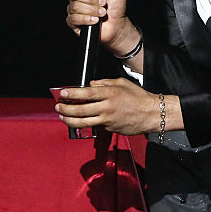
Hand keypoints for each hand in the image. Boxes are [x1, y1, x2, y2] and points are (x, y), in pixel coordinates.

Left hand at [55, 78, 172, 136]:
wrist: (152, 114)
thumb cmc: (139, 97)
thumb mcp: (122, 83)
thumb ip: (104, 83)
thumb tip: (90, 85)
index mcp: (110, 93)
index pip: (86, 93)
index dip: (72, 94)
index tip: (63, 93)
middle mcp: (107, 107)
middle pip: (81, 110)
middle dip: (66, 109)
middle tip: (59, 107)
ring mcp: (108, 120)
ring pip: (84, 122)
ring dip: (70, 120)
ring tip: (62, 117)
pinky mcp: (110, 129)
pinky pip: (95, 126)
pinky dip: (86, 124)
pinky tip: (80, 121)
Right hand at [65, 0, 136, 54]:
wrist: (118, 24)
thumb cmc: (116, 6)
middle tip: (104, 3)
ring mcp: (74, 10)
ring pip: (75, 7)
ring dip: (92, 10)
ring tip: (102, 13)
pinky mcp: (73, 22)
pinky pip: (73, 19)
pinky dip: (86, 19)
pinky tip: (95, 20)